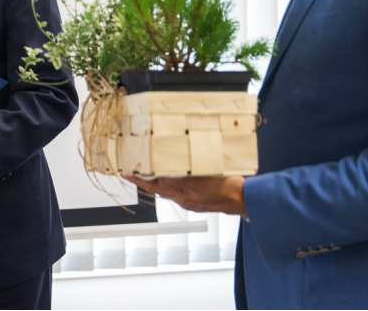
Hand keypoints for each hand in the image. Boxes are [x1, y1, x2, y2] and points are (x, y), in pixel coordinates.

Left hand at [121, 174, 247, 217]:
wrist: (243, 200)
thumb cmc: (225, 188)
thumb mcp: (200, 178)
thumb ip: (179, 180)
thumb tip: (160, 180)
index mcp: (180, 194)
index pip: (151, 186)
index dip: (136, 179)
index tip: (124, 173)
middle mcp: (183, 199)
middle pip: (158, 188)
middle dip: (146, 178)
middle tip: (138, 168)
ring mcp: (190, 200)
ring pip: (169, 189)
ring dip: (161, 180)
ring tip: (156, 168)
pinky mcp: (198, 200)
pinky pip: (181, 191)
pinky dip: (175, 183)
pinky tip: (180, 175)